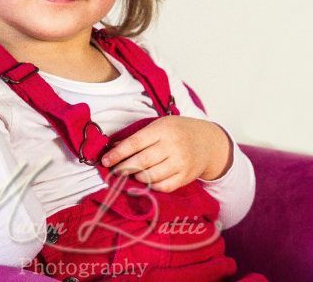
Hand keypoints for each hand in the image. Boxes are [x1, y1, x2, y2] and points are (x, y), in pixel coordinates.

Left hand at [100, 116, 232, 192]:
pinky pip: (163, 186)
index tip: (105, 160)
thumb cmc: (177, 131)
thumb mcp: (159, 125)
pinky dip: (150, 186)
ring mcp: (181, 163)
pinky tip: (145, 181)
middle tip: (113, 171)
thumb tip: (113, 147)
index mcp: (163, 129)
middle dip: (123, 168)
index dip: (118, 153)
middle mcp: (173, 146)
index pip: (135, 143)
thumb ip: (138, 136)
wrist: (207, 142)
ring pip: (151, 176)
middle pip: (141, 162)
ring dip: (136, 177)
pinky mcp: (185, 177)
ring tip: (129, 174)